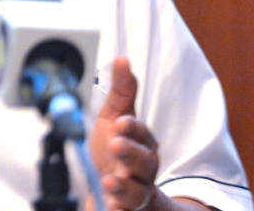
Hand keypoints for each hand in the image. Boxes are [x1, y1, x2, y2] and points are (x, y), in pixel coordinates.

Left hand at [89, 57, 158, 210]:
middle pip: (144, 162)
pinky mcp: (127, 208)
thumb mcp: (113, 119)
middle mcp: (143, 168)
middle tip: (115, 144)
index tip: (120, 122)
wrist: (109, 191)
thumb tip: (123, 59)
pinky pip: (128, 210)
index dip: (133, 128)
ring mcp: (136, 190)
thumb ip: (121, 92)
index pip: (142, 134)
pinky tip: (110, 204)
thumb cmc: (113, 152)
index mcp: (141, 143)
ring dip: (124, 185)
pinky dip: (120, 206)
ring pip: (138, 190)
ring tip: (109, 180)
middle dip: (131, 152)